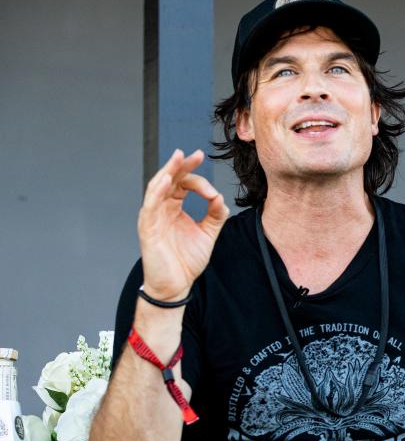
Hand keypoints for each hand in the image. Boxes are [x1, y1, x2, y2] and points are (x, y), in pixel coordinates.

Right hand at [138, 149, 229, 299]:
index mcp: (174, 208)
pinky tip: (167, 179)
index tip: (214, 192)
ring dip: (168, 171)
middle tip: (196, 155)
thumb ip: (215, 215)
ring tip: (178, 157)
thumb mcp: (208, 234)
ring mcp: (153, 216)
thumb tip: (220, 198)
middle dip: (182, 165)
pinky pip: (150, 205)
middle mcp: (162, 208)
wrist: (176, 285)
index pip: (183, 184)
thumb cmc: (186, 261)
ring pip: (157, 186)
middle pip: (169, 179)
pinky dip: (157, 190)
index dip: (199, 180)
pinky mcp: (147, 227)